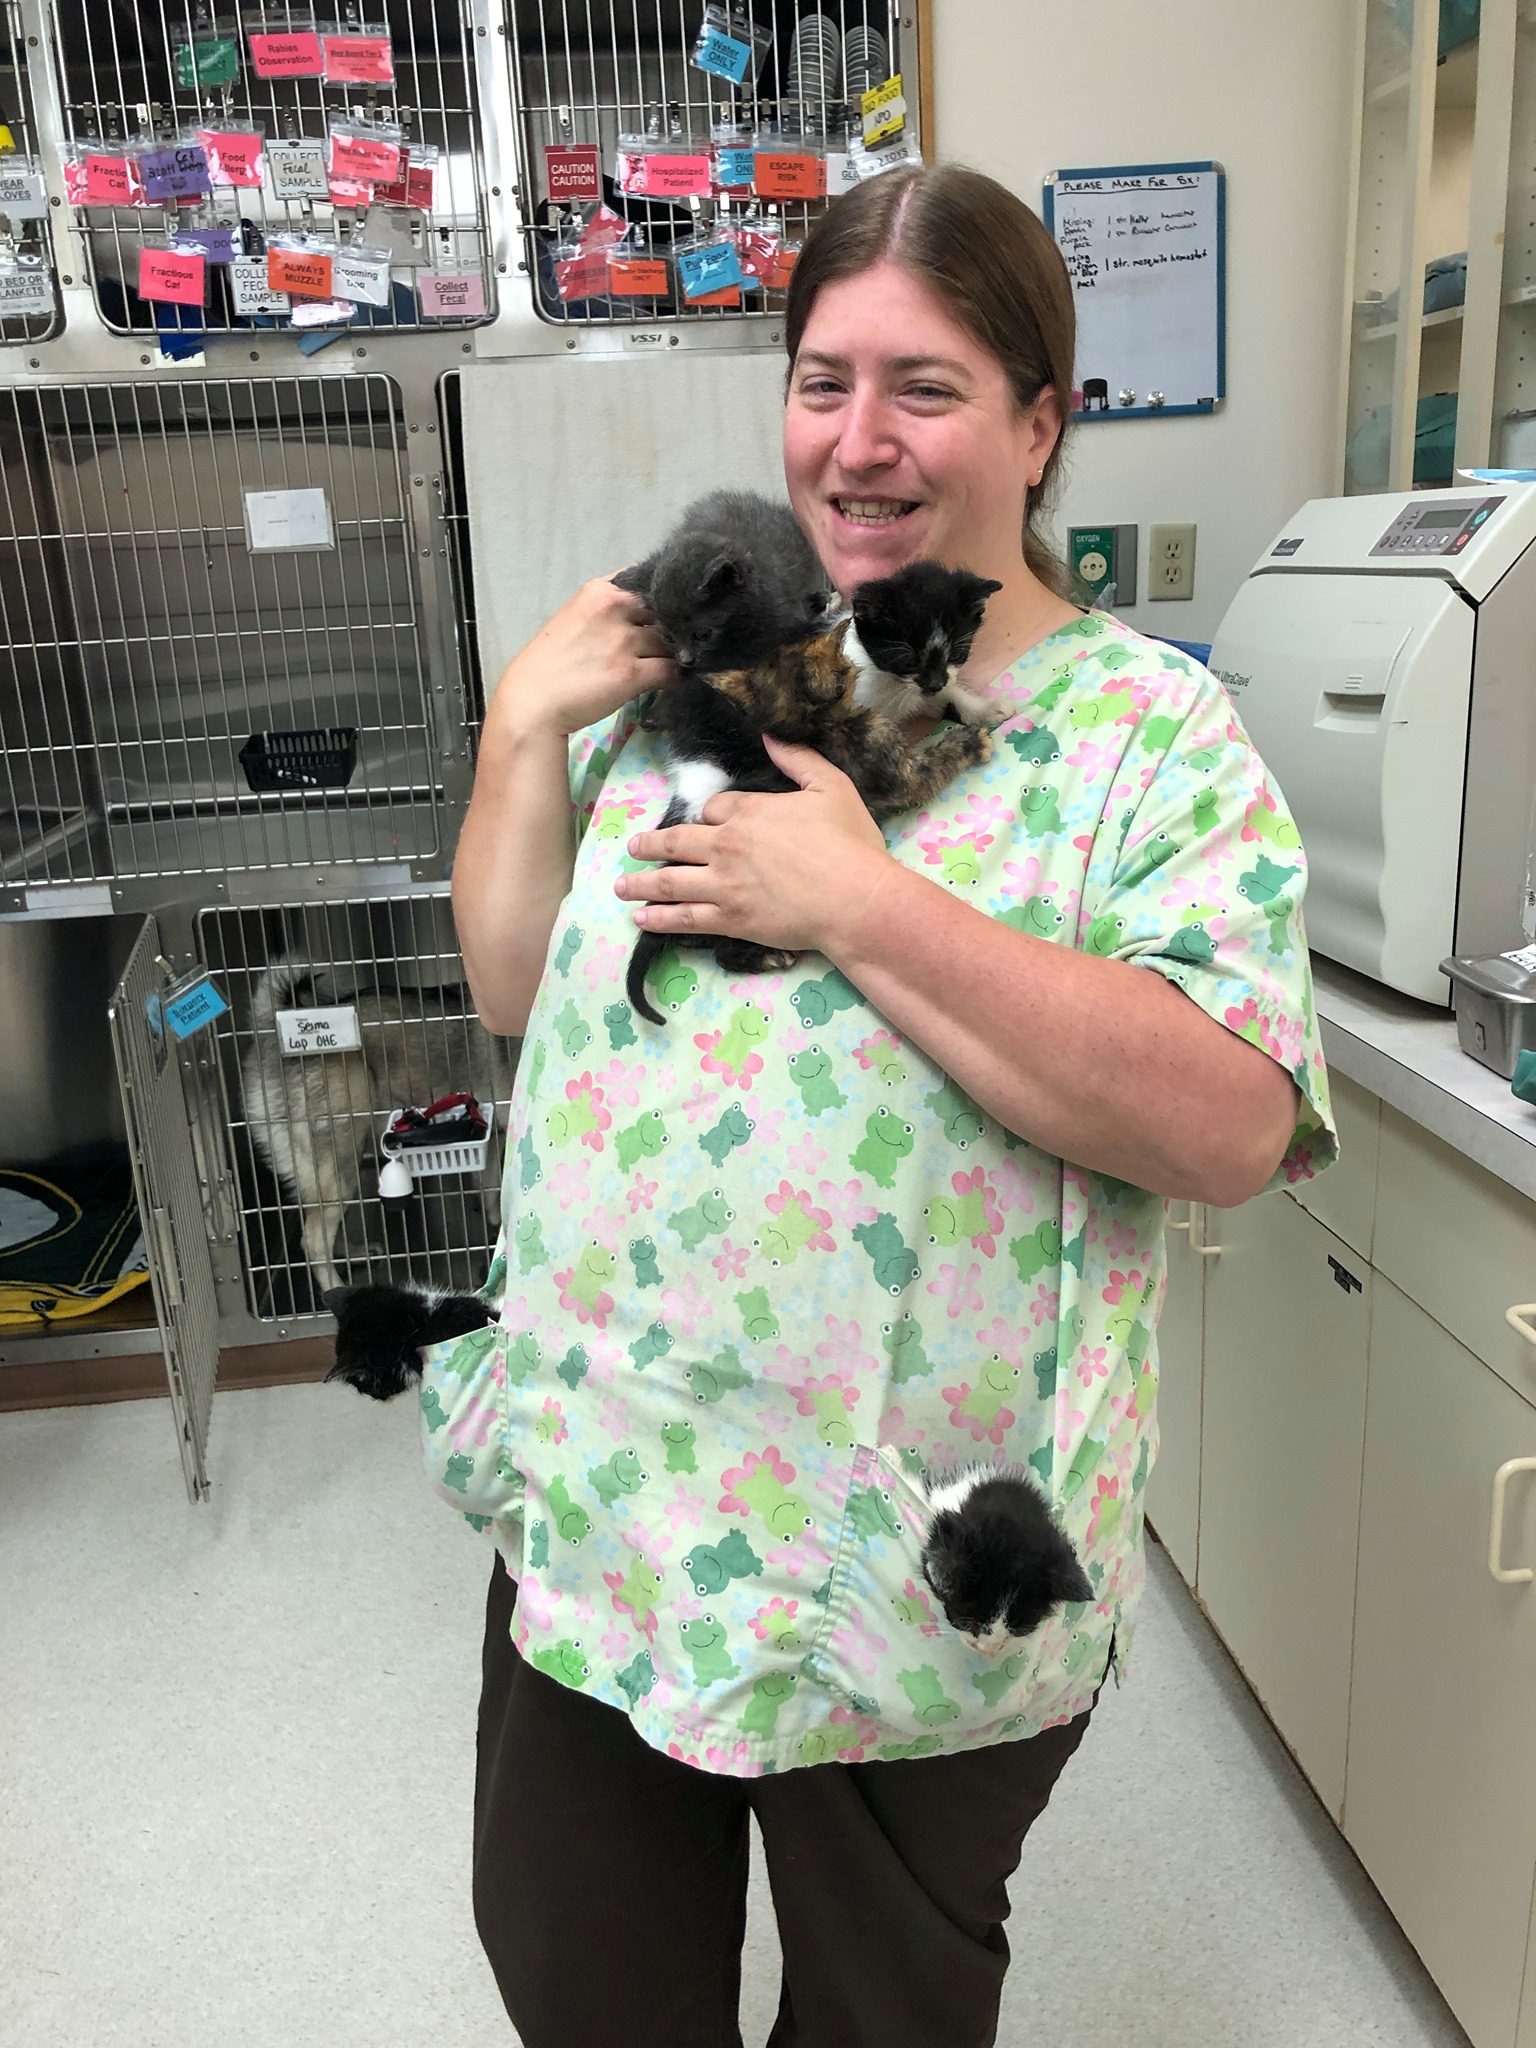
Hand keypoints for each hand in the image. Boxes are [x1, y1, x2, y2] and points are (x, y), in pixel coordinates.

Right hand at [489, 572, 675, 740]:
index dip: (663, 598)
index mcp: (599, 590)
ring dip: (674, 655)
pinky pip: (671, 670)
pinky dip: (675, 677)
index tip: (666, 613)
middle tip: (670, 644)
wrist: (532, 701)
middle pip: (666, 611)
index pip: (647, 580)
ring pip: (671, 642)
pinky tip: (667, 682)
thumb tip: (646, 615)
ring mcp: (623, 640)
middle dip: (673, 627)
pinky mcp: (631, 672)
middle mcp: (614, 608)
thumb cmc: (550, 663)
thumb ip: (609, 611)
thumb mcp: (576, 618)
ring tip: (666, 666)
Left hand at [617, 735, 891, 954]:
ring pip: (671, 881)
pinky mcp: (729, 919)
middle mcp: (726, 845)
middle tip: (633, 847)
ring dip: (642, 882)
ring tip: (622, 884)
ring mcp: (723, 884)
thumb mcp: (831, 786)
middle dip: (652, 845)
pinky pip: (684, 917)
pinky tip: (641, 918)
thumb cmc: (849, 843)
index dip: (710, 814)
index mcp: (749, 811)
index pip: (713, 808)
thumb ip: (799, 759)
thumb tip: (770, 734)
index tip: (711, 821)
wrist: (854, 899)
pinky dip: (659, 918)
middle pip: (677, 842)